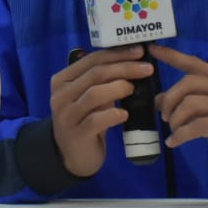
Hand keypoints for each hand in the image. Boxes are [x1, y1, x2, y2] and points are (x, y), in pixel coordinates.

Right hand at [50, 46, 155, 177]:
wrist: (71, 155)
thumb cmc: (84, 120)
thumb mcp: (88, 97)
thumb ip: (101, 80)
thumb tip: (132, 61)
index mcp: (62, 80)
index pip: (91, 60)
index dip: (117, 54)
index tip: (140, 52)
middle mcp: (61, 95)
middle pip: (95, 74)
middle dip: (124, 68)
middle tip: (147, 69)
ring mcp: (66, 115)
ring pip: (94, 94)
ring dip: (119, 88)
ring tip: (133, 89)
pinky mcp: (76, 134)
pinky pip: (96, 120)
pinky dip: (113, 114)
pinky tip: (124, 114)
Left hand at [152, 44, 207, 182]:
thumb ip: (189, 105)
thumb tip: (159, 99)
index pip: (196, 64)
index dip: (173, 56)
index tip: (153, 49)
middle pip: (189, 83)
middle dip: (170, 99)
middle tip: (165, 117)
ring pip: (191, 103)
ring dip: (175, 119)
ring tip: (173, 131)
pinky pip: (197, 126)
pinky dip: (180, 135)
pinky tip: (174, 143)